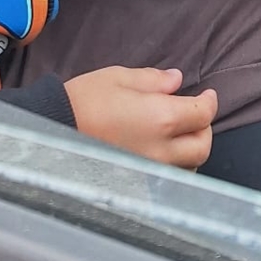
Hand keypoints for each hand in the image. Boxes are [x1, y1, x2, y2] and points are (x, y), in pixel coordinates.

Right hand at [63, 66, 216, 167]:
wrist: (50, 128)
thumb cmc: (83, 100)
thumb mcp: (119, 78)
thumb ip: (153, 80)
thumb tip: (177, 80)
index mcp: (161, 118)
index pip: (203, 114)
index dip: (210, 102)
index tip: (207, 94)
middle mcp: (161, 150)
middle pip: (202, 146)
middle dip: (204, 128)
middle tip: (195, 112)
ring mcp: (149, 171)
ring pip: (188, 167)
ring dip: (191, 150)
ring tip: (181, 134)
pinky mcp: (136, 182)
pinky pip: (167, 178)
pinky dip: (175, 166)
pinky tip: (163, 153)